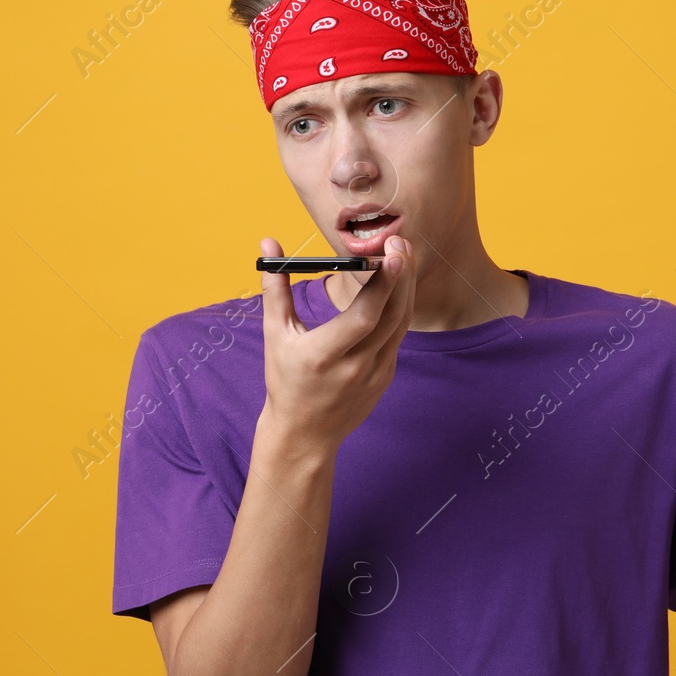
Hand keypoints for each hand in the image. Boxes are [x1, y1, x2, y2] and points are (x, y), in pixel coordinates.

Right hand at [256, 234, 414, 449]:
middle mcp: (355, 367)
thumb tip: (269, 242)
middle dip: (402, 276)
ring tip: (403, 255)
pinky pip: (397, 337)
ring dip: (406, 288)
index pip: (364, 318)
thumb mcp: (276, 335)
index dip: (383, 285)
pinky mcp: (386, 377)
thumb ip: (276, 288)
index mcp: (324, 356)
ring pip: (400, 324)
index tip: (392, 253)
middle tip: (401, 242)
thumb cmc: (285, 380)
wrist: (305, 433)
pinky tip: (396, 285)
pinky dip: (399, 308)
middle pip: (391, 316)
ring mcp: (376, 375)